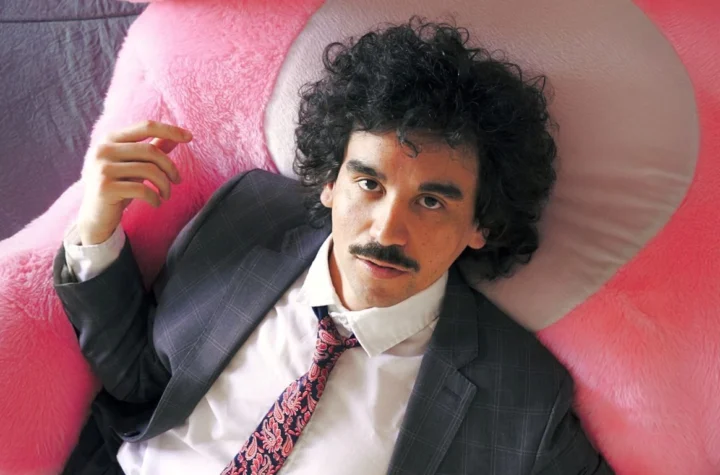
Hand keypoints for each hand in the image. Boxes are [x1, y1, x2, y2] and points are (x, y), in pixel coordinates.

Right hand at [77, 120, 192, 244]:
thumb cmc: (119, 187)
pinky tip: (156, 203)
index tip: (190, 137)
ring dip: (165, 185)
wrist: (95, 216)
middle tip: (178, 181)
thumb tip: (174, 137)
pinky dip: (155, 198)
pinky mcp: (105, 188)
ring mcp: (102, 168)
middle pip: (151, 151)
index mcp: (110, 139)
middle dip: (170, 167)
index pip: (145, 127)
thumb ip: (152, 150)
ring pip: (149, 170)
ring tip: (166, 195)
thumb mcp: (135, 166)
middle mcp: (103, 150)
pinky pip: (142, 189)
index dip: (169, 130)